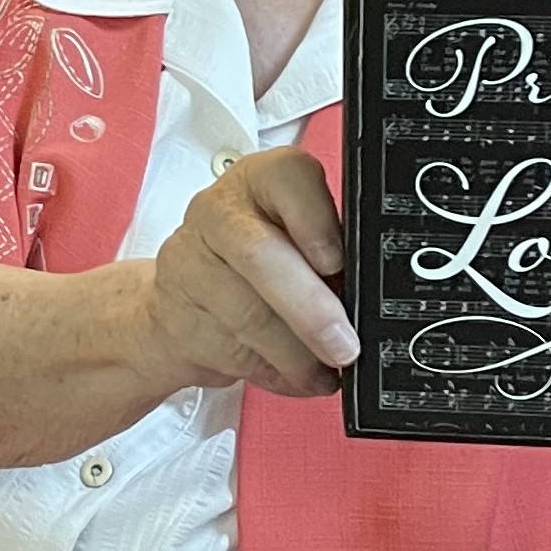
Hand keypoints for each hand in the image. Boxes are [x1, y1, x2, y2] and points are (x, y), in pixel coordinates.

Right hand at [139, 146, 358, 399]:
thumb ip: (336, 254)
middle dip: (309, 310)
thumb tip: (374, 297)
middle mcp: (218, 212)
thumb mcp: (303, 241)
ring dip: (297, 356)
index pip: (285, 176)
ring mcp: (188, 263)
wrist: (184, 299)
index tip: (336, 262)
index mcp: (260, 180)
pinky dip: (273, 373)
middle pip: (259, 254)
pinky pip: (232, 353)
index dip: (313, 220)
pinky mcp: (176, 316)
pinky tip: (288, 370)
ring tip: (323, 369)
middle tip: (344, 347)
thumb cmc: (262, 265)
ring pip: (248, 317)